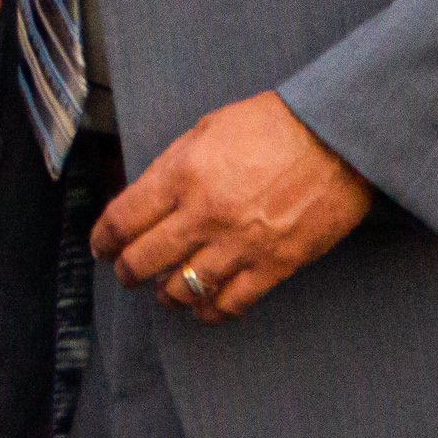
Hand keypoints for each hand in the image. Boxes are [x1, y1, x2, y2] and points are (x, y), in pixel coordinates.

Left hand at [90, 92, 373, 321]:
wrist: (335, 139)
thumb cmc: (271, 126)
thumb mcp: (205, 130)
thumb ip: (173, 168)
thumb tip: (148, 200)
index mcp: (181, 174)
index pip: (124, 219)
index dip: (104, 239)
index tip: (102, 247)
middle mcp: (203, 214)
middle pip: (144, 260)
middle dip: (128, 272)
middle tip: (127, 273)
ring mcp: (238, 244)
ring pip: (183, 289)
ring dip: (166, 296)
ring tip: (165, 293)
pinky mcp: (274, 265)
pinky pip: (230, 303)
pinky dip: (210, 312)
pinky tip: (203, 308)